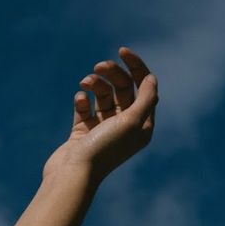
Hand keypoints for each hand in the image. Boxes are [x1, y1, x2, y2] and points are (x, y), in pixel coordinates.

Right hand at [42, 48, 158, 185]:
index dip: (136, 67)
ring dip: (94, 83)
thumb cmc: (105, 149)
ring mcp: (103, 128)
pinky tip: (80, 101)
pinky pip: (85, 105)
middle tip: (98, 67)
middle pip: (122, 87)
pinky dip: (82, 98)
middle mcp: (125, 127)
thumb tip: (151, 78)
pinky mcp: (84, 130)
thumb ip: (145, 99)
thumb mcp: (131, 122)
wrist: (74, 174)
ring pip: (102, 94)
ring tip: (84, 84)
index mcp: (141, 126)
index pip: (144, 88)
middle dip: (111, 73)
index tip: (122, 51)